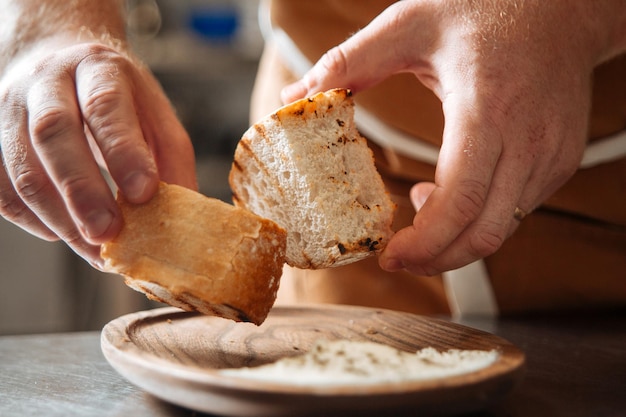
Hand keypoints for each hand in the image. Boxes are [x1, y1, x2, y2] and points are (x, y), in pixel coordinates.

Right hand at [0, 41, 196, 267]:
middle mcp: (46, 81)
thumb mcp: (154, 113)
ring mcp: (9, 109)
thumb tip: (183, 213)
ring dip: (59, 217)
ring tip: (94, 250)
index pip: (105, 105)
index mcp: (97, 67)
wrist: (60, 64)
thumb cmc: (118, 99)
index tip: (144, 194)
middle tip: (109, 234)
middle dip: (82, 191)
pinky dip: (32, 220)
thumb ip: (171, 158)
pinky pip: (1, 189)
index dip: (123, 151)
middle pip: (53, 133)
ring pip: (22, 168)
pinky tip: (63, 233)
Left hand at [281, 0, 623, 274]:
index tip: (389, 256)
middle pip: (483, 232)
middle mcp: (528, 140)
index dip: (424, 242)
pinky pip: (518, 211)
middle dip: (436, 259)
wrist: (562, 7)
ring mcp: (551, 154)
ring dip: (455, 240)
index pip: (459, 199)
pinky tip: (455, 193)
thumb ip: (349, 61)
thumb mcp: (410, 24)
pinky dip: (480, 220)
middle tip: (398, 258)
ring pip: (503, 229)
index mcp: (487, 108)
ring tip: (421, 211)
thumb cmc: (485, 11)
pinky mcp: (561, 162)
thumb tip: (296, 95)